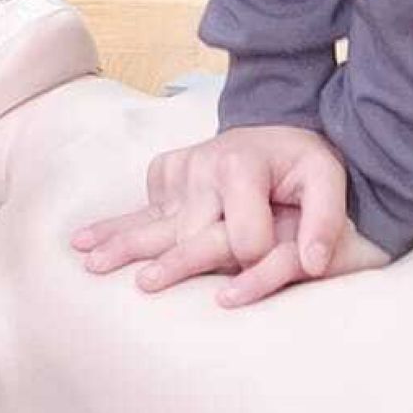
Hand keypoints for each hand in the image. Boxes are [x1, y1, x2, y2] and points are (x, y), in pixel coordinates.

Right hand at [73, 125, 389, 305]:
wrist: (275, 127)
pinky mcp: (165, 176)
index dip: (260, 258)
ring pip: (153, 221)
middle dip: (171, 263)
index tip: (272, 265)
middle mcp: (203, 168)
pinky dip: (114, 224)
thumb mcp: (328, 178)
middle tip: (144, 286)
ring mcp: (179, 173)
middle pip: (190, 234)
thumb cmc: (303, 161)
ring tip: (88, 261)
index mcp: (242, 167)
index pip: (245, 237)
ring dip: (120, 242)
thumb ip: (325, 220)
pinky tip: (84, 242)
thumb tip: (313, 264)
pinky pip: (142, 207)